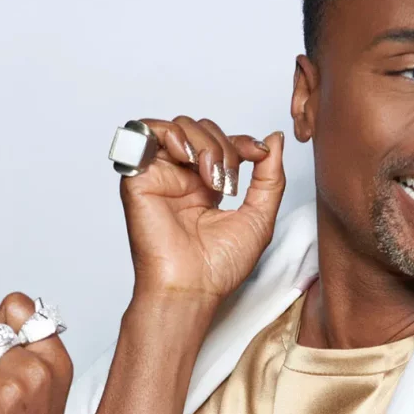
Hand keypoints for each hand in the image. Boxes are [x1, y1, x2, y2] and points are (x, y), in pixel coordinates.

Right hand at [120, 116, 285, 303]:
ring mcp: (159, 174)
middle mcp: (180, 177)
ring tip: (209, 175)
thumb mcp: (260, 215)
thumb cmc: (220, 266)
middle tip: (227, 182)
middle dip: (224, 146)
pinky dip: (171, 134)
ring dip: (203, 142)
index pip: (221, 142)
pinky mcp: (138, 176)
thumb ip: (270, 176)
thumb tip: (275, 139)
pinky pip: (146, 132)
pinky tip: (187, 158)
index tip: (259, 154)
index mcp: (204, 185)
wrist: (193, 287)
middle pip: (202, 129)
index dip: (242, 141)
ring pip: (179, 126)